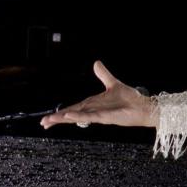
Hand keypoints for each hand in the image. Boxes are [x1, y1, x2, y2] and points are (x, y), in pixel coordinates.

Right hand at [40, 61, 157, 128]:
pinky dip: (79, 116)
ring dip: (64, 118)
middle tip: (43, 123)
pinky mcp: (106, 117)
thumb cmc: (130, 99)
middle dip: (57, 119)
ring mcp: (99, 115)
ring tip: (50, 121)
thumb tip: (96, 63)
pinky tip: (69, 116)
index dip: (61, 113)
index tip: (48, 118)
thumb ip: (103, 74)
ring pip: (77, 117)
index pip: (73, 108)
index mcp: (93, 104)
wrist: (143, 106)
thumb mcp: (113, 83)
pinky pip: (90, 116)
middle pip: (72, 114)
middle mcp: (94, 110)